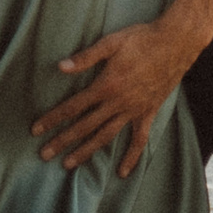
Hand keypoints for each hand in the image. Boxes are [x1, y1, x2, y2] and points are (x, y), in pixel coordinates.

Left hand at [32, 10, 193, 176]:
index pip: (73, 106)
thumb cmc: (142, 39)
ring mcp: (134, 111)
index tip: (36, 130)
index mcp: (106, 85)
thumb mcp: (112, 42)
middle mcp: (118, 103)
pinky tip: (122, 173)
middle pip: (85, 126)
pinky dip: (131, 157)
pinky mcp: (148, 113)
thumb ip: (86, 57)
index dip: (54, 118)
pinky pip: (139, 140)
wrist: (176, 43)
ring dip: (86, 151)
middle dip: (63, 141)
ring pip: (106, 136)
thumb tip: (61, 67)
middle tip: (44, 155)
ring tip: (69, 164)